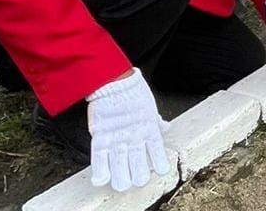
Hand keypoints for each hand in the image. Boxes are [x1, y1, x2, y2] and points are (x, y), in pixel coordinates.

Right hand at [86, 68, 169, 191]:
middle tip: (137, 180)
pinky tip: (102, 181)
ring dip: (122, 180)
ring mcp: (118, 139)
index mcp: (149, 129)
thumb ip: (156, 122)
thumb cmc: (132, 91)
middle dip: (138, 177)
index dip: (160, 165)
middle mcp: (135, 137)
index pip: (158, 153)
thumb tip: (165, 127)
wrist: (114, 80)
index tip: (160, 172)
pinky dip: (100, 172)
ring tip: (123, 185)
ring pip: (121, 168)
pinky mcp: (101, 137)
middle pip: (139, 167)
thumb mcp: (150, 108)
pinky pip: (100, 159)